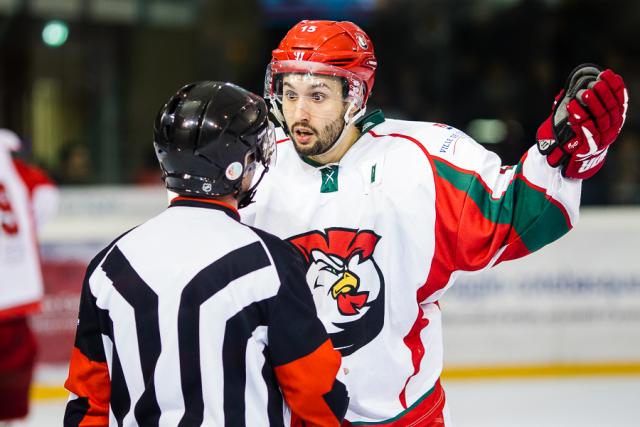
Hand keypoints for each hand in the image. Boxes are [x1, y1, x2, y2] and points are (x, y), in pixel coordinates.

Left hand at [536, 64, 627, 178]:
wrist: (574, 160)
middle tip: (596, 82)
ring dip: (593, 105)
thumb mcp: (586, 117)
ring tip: (584, 93)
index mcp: (615, 120)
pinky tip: (572, 107)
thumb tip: (580, 82)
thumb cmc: (579, 134)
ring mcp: (603, 139)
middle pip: (611, 109)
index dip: (615, 87)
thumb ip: (587, 103)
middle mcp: (612, 129)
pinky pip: (587, 132)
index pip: (620, 101)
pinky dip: (580, 119)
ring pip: (601, 119)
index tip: (607, 73)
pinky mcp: (590, 148)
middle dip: (605, 94)